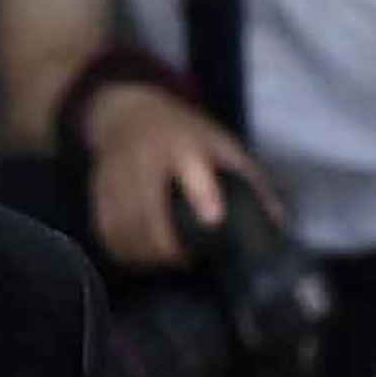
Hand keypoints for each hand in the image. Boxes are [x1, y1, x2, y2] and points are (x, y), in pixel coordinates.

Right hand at [78, 76, 274, 273]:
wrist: (127, 114)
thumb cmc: (183, 134)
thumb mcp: (221, 145)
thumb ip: (249, 183)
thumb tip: (277, 225)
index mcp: (183, 144)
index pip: (192, 168)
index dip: (202, 193)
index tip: (213, 218)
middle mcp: (145, 159)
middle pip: (151, 214)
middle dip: (170, 248)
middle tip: (187, 260)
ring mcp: (117, 176)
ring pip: (127, 229)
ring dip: (146, 256)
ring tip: (164, 262)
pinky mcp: (98, 193)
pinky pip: (107, 233)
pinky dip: (123, 252)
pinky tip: (138, 258)